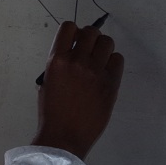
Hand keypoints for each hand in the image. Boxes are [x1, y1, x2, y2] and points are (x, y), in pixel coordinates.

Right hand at [32, 21, 123, 159]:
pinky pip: (118, 59)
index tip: (74, 42)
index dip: (73, 32)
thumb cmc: (51, 112)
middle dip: (89, 37)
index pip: (68, 27)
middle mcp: (77, 61)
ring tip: (98, 60)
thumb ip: (59, 64)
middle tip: (88, 50)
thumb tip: (73, 52)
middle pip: (91, 32)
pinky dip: (112, 62)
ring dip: (102, 47)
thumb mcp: (47, 82)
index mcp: (56, 61)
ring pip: (107, 42)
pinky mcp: (111, 83)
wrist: (65, 137)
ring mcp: (96, 72)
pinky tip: (106, 72)